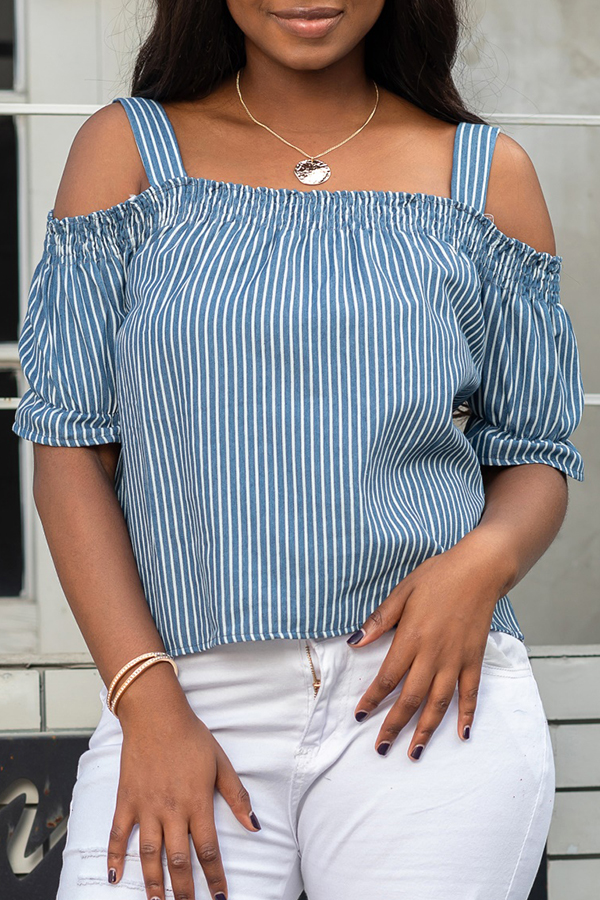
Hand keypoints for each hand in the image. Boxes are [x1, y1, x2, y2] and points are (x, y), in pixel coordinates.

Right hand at [106, 668, 260, 899]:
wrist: (156, 715)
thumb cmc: (191, 737)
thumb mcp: (221, 763)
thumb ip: (237, 796)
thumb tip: (254, 824)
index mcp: (197, 802)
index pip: (208, 850)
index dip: (214, 877)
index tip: (219, 898)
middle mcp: (171, 810)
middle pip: (178, 860)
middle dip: (184, 890)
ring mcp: (146, 807)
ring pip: (149, 855)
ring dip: (154, 884)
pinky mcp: (126, 801)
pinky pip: (118, 835)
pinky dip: (115, 858)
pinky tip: (115, 878)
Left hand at [347, 528, 512, 759]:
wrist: (479, 569)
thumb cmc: (438, 576)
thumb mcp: (402, 592)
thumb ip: (379, 620)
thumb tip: (354, 642)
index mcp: (411, 637)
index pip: (387, 677)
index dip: (373, 699)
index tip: (360, 716)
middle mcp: (433, 654)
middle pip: (411, 698)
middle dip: (394, 725)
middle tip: (381, 748)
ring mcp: (456, 659)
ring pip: (439, 703)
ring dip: (426, 730)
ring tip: (414, 752)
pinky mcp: (474, 659)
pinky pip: (470, 693)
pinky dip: (467, 715)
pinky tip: (462, 734)